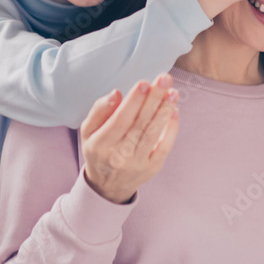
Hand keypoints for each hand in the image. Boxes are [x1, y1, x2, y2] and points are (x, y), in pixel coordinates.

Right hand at [80, 73, 179, 204]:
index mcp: (100, 144)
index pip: (119, 120)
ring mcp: (137, 164)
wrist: (107, 185)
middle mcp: (118, 156)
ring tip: (173, 92)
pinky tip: (174, 111)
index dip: (133, 101)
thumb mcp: (88, 130)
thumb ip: (100, 110)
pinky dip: (171, 129)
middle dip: (154, 99)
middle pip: (139, 124)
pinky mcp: (152, 168)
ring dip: (165, 110)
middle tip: (165, 78)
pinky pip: (164, 147)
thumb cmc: (99, 148)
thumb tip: (117, 93)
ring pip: (153, 134)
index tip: (144, 83)